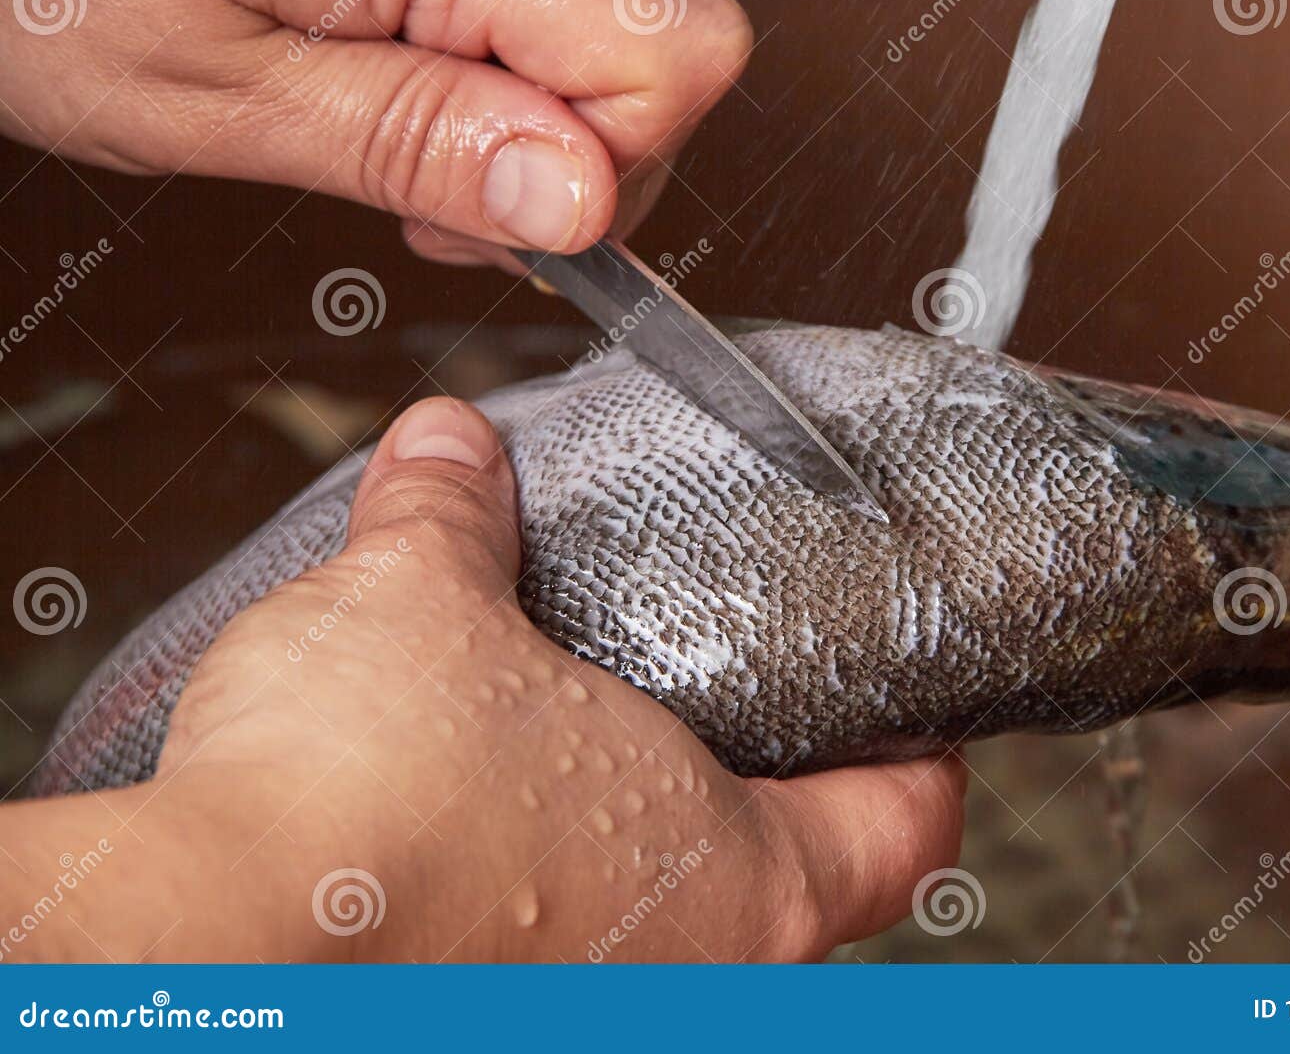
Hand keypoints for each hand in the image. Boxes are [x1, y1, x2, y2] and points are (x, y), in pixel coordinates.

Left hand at [0, 0, 753, 265]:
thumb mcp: (216, 95)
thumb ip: (414, 141)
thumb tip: (580, 202)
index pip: (670, 50)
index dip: (613, 167)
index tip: (494, 216)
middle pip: (673, 34)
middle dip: (590, 156)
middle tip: (442, 189)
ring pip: (626, 26)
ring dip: (543, 122)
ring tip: (406, 131)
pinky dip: (510, 77)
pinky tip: (415, 86)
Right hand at [1, 399, 964, 961]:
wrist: (209, 953)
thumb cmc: (360, 811)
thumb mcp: (423, 605)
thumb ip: (453, 519)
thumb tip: (448, 454)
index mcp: (748, 879)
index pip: (908, 823)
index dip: (918, 752)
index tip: (904, 706)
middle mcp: (695, 976)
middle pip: (797, 879)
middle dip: (758, 783)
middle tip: (725, 700)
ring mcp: (597, 1014)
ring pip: (673, 928)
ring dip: (639, 839)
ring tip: (580, 747)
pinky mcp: (489, 1019)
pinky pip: (553, 958)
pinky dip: (534, 890)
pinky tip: (468, 825)